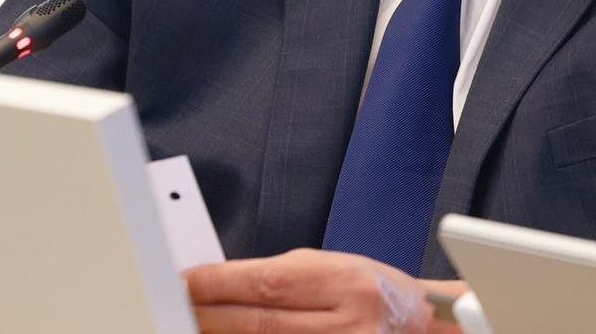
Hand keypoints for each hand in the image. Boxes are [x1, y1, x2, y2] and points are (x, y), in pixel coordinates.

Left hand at [186, 247, 467, 332]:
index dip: (216, 284)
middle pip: (257, 324)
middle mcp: (346, 325)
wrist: (422, 331)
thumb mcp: (337, 267)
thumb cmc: (379, 296)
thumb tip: (220, 285)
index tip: (182, 282)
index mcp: (347, 284)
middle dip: (207, 316)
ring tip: (192, 326)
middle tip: (173, 307)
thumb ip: (281, 276)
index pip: (267, 283)